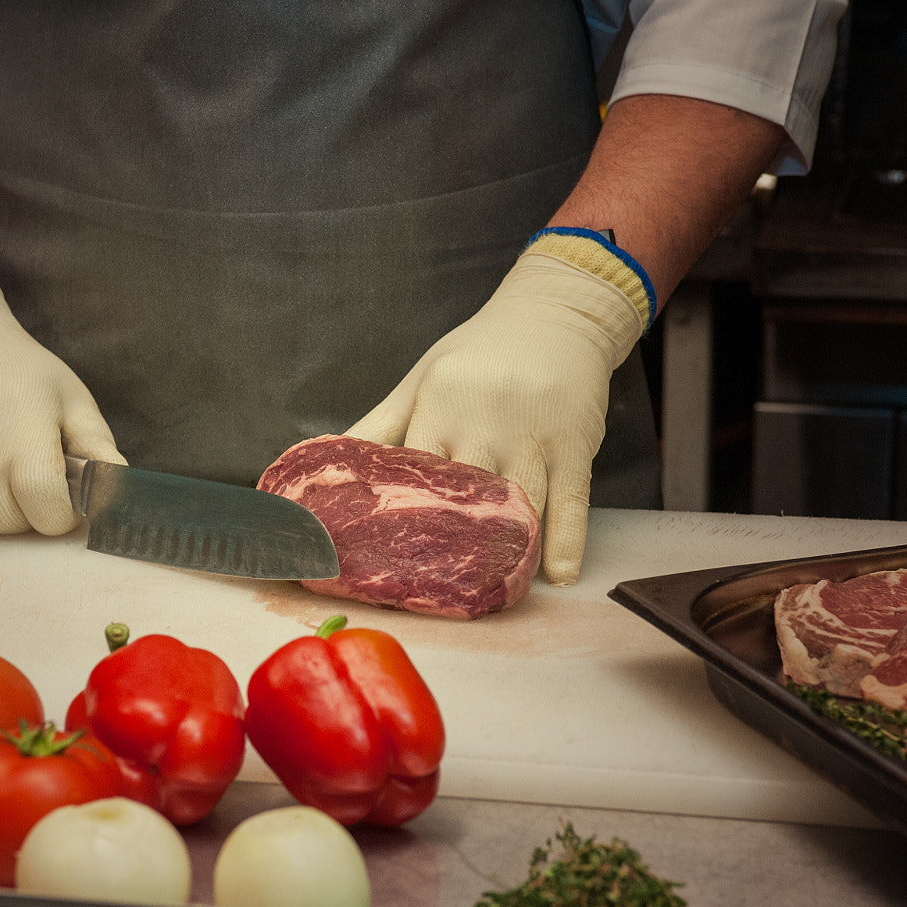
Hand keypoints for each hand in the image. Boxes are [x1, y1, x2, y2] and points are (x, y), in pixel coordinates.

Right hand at [0, 267, 124, 532]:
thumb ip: (98, 447)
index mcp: (23, 444)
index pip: (47, 517)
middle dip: (26, 509)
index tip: (60, 492)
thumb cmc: (18, 368)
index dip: (60, 513)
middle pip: (10, 525)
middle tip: (25, 471)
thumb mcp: (70, 398)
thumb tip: (120, 491)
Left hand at [347, 249, 645, 584]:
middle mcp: (485, 423)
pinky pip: (572, 503)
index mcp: (439, 404)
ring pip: (520, 506)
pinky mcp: (576, 446)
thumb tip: (331, 467)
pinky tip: (555, 578)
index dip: (398, 517)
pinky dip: (565, 544)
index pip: (412, 472)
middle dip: (451, 545)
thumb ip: (380, 425)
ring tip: (490, 591)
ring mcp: (534, 437)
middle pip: (466, 497)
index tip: (382, 558)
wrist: (555, 315)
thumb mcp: (421, 379)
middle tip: (434, 592)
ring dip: (507, 552)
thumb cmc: (478, 352)